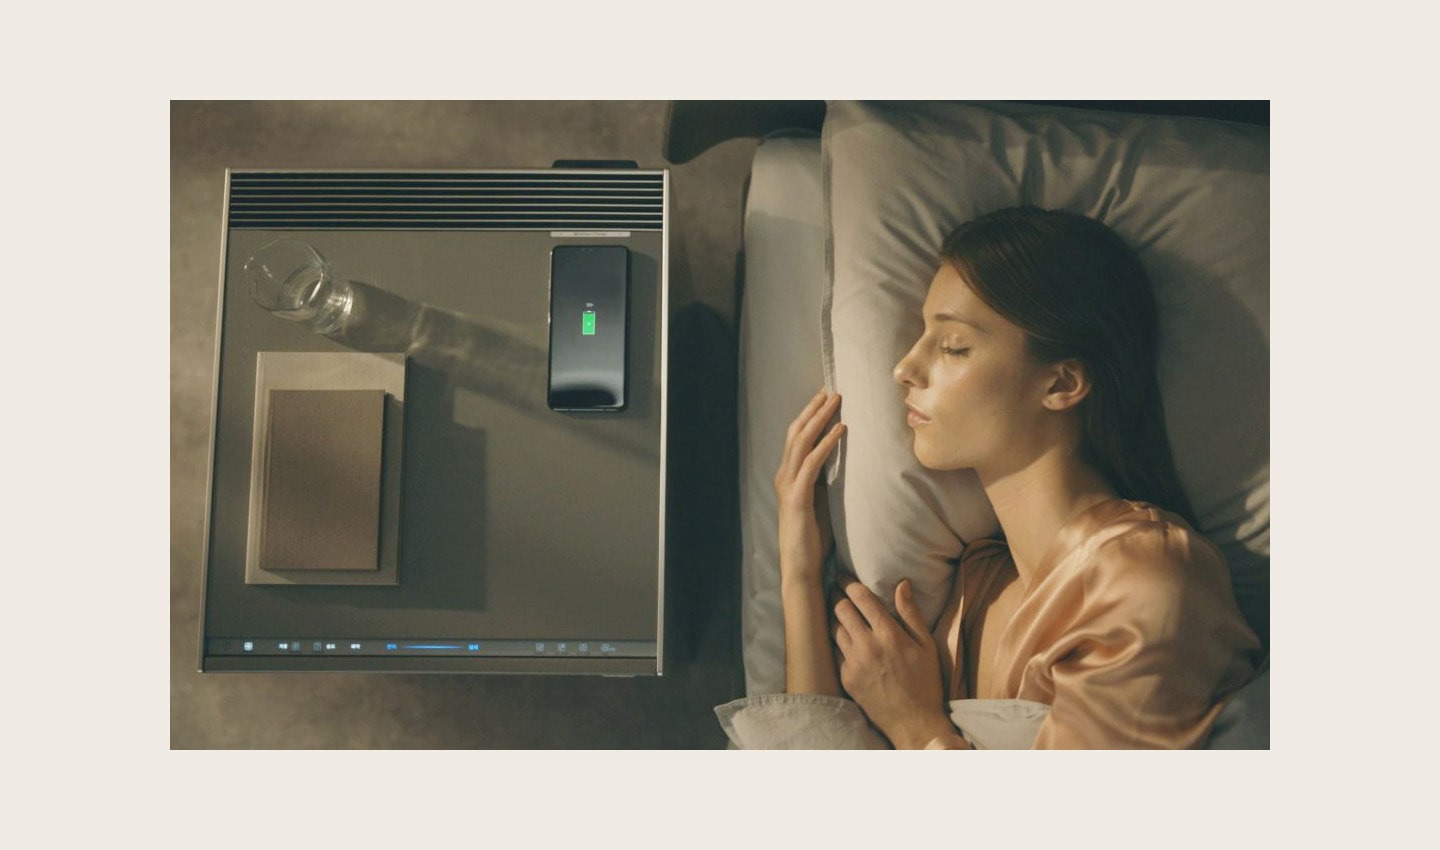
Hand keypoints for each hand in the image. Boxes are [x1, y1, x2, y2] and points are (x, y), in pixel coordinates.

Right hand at [774, 390, 843, 586]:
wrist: (801, 566)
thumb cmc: (812, 538)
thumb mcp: (818, 502)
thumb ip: (822, 482)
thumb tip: (839, 465)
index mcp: (788, 477)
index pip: (797, 438)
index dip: (809, 416)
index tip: (825, 398)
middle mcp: (784, 476)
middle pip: (797, 433)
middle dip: (814, 409)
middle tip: (830, 390)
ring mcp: (788, 486)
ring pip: (802, 442)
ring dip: (820, 419)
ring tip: (836, 401)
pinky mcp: (797, 497)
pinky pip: (812, 463)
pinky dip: (827, 444)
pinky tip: (840, 431)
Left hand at [832, 577, 959, 748]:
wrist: (913, 722)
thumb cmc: (925, 682)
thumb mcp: (926, 645)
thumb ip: (911, 613)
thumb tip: (902, 584)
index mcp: (889, 634)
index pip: (860, 598)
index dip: (848, 583)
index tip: (843, 577)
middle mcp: (867, 646)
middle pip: (840, 609)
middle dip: (836, 595)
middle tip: (836, 590)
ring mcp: (854, 663)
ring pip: (834, 629)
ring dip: (834, 617)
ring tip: (837, 611)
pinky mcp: (846, 678)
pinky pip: (835, 652)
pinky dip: (838, 642)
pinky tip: (842, 639)